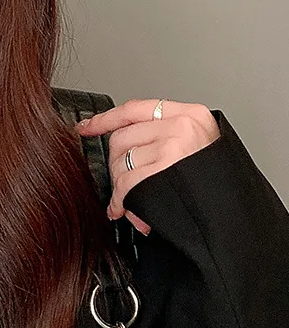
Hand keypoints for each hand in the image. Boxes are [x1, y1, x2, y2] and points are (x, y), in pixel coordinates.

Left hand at [75, 98, 220, 235]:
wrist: (242, 219)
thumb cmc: (216, 185)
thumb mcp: (200, 147)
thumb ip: (166, 136)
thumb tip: (121, 143)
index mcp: (190, 114)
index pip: (134, 109)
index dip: (105, 119)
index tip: (86, 128)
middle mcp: (181, 127)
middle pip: (121, 138)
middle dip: (116, 166)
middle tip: (125, 186)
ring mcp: (173, 148)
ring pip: (121, 163)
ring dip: (121, 188)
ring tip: (134, 205)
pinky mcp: (165, 172)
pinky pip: (127, 184)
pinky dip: (122, 201)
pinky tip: (130, 212)